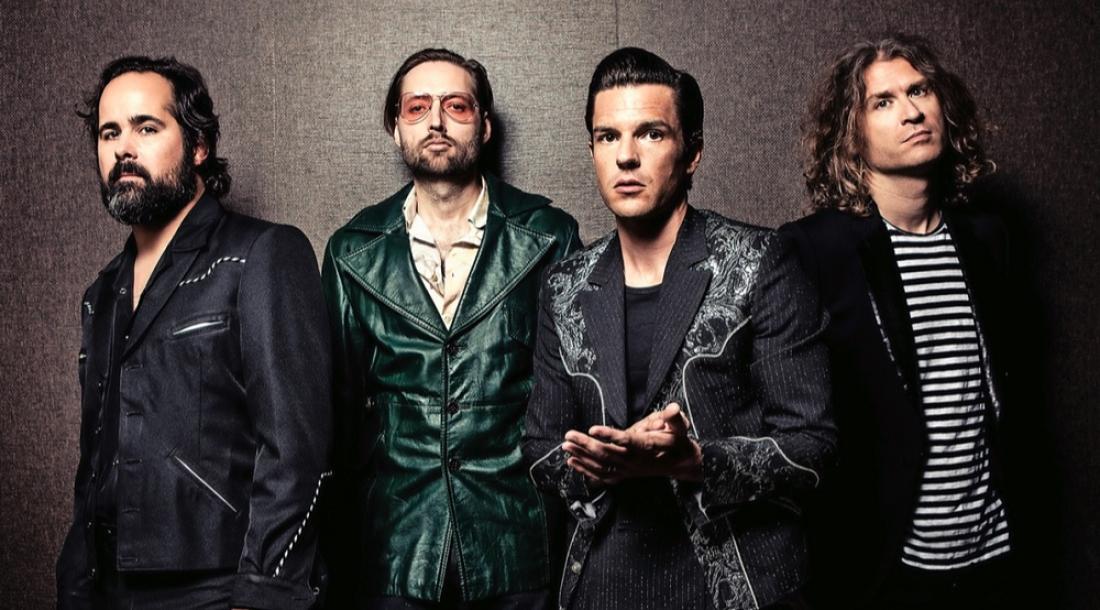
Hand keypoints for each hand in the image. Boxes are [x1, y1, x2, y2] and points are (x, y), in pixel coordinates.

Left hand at [563, 403, 702, 484]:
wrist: (680, 465)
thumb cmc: (677, 442)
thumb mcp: (679, 427)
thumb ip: (674, 418)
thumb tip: (674, 407)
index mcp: (646, 447)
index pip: (625, 441)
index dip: (609, 435)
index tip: (592, 429)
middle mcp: (635, 462)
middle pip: (607, 454)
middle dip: (585, 445)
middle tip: (569, 435)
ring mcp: (628, 471)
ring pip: (601, 466)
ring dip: (581, 457)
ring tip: (566, 447)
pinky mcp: (623, 474)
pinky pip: (601, 476)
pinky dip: (586, 470)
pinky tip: (572, 463)